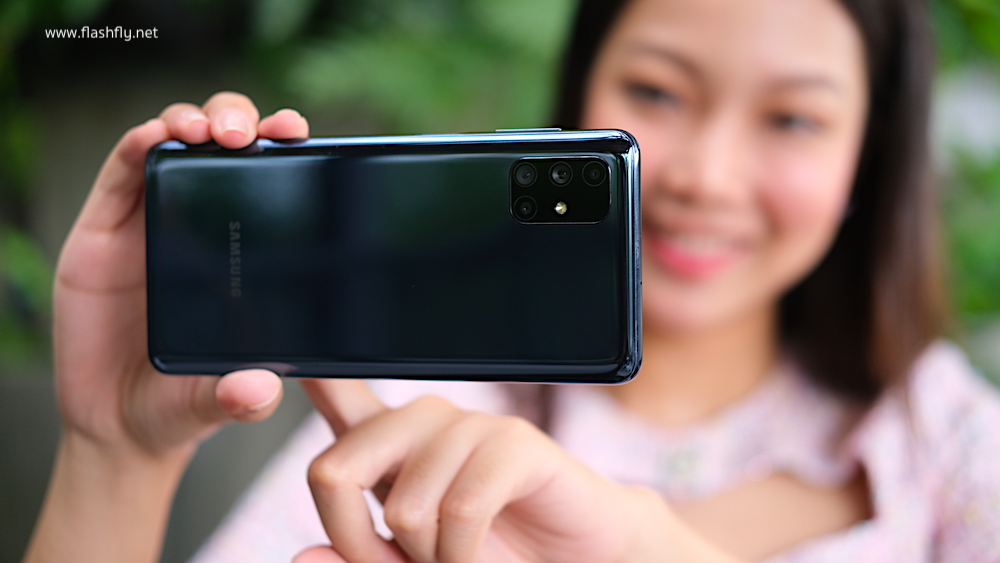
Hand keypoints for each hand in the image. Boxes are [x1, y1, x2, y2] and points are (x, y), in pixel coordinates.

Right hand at [53, 91, 308, 457]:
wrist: (118, 424)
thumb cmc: (182, 399)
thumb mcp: (222, 399)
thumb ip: (242, 397)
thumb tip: (259, 389)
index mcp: (243, 250)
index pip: (267, 179)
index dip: (282, 147)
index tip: (300, 134)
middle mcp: (199, 226)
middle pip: (222, 145)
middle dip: (239, 119)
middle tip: (251, 133)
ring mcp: (150, 223)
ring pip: (171, 144)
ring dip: (190, 121)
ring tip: (208, 130)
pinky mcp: (103, 230)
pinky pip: (119, 174)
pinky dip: (137, 146)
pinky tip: (154, 139)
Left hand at [292, 380, 675, 562]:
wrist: (578, 558)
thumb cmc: (494, 553)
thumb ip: (360, 560)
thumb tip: (302, 555)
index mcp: (390, 445)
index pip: (333, 393)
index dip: (299, 370)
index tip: (262, 344)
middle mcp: (421, 423)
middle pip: (334, 468)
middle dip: (360, 548)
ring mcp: (468, 426)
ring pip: (405, 507)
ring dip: (430, 561)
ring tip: (460, 561)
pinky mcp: (513, 444)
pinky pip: (461, 510)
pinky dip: (466, 558)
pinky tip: (484, 556)